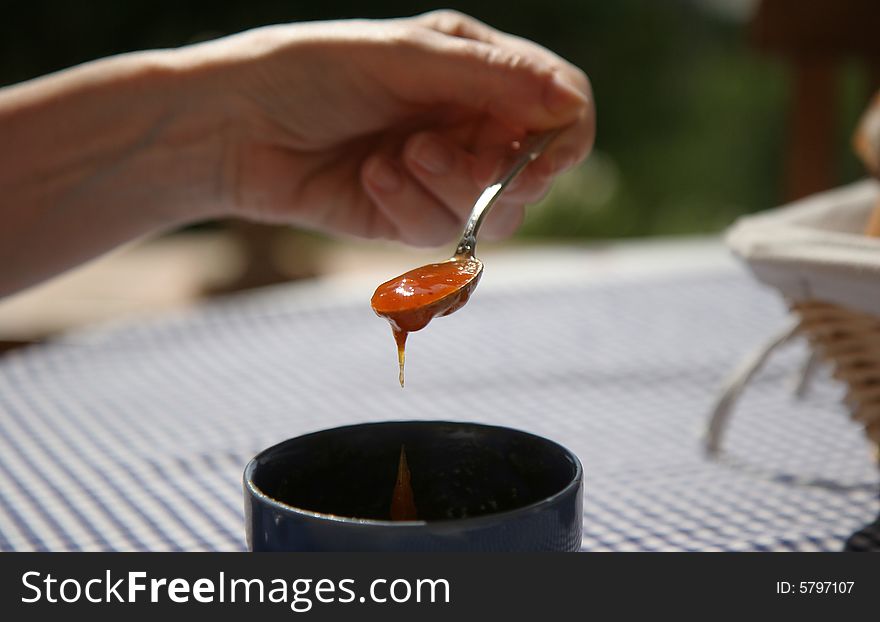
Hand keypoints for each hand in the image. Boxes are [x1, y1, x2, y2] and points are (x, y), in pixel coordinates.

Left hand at [195, 10, 593, 245]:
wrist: (233, 125)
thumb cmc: (311, 70)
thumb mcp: (404, 58)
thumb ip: (490, 79)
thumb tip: (572, 102)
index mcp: (476, 68)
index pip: (558, 104)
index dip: (565, 135)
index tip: (549, 156)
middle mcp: (466, 122)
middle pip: (531, 172)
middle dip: (494, 172)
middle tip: (441, 151)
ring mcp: (439, 173)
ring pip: (489, 213)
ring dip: (446, 188)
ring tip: (395, 156)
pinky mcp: (407, 215)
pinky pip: (436, 230)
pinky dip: (404, 204)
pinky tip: (367, 176)